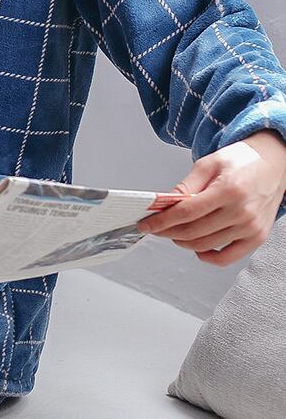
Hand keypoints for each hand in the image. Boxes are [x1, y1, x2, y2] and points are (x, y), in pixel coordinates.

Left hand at [136, 130, 285, 265]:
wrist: (274, 163)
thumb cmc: (242, 160)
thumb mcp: (209, 164)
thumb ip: (185, 186)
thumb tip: (163, 204)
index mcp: (229, 190)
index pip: (186, 213)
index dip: (161, 220)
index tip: (146, 224)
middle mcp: (242, 212)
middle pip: (193, 232)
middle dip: (167, 231)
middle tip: (155, 227)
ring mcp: (251, 228)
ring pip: (206, 245)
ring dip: (183, 242)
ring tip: (174, 232)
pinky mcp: (257, 237)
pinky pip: (227, 258)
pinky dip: (207, 257)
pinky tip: (196, 247)